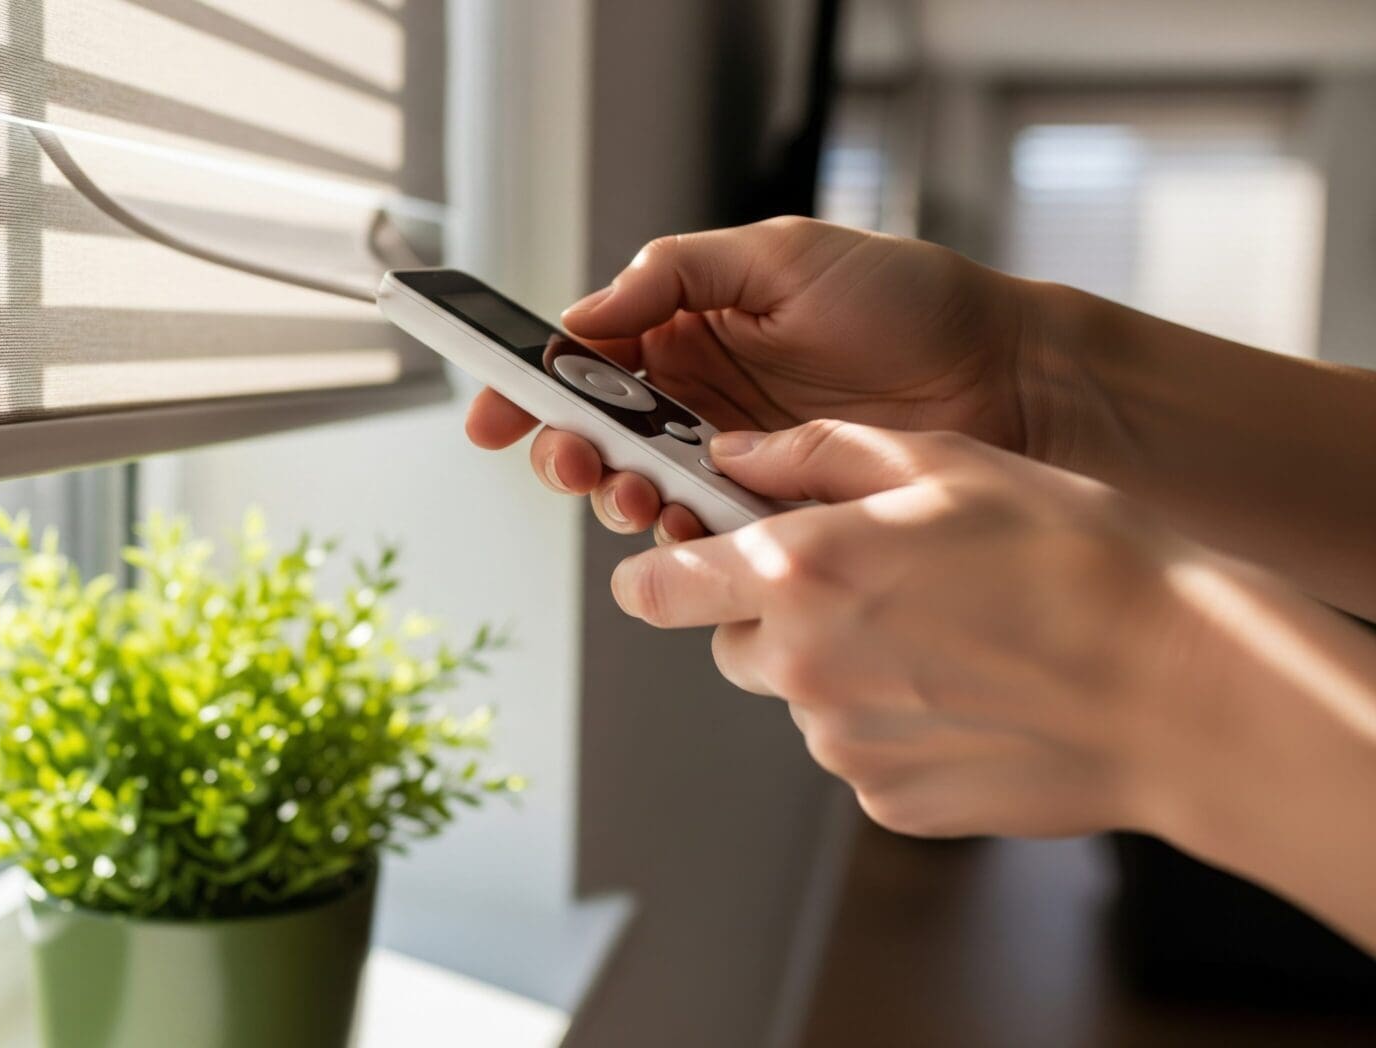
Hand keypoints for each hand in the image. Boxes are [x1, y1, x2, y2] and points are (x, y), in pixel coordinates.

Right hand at [466, 218, 1046, 541]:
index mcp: (687, 329)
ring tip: (635, 495)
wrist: (1009, 375)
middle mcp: (699, 399)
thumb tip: (583, 315)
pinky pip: (708, 533)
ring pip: (643, 491)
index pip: (585, 360)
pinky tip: (688, 527)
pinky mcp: (775, 513)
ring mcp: (734, 461)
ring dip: (620, 498)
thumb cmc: (908, 300)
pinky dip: (685, 536)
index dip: (530, 387)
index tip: (493, 412)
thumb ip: (674, 274)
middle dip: (567, 453)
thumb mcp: (781, 256)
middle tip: (572, 461)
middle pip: (598, 436)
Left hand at [610, 419, 1214, 838]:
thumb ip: (817, 453)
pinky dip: (896, 726)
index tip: (680, 564)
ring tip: (950, 638)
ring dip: (844, 670)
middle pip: (734, 644)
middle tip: (875, 587)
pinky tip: (972, 693)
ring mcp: (841, 746)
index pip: (655, 588)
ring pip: (803, 699)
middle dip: (778, 616)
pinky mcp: (887, 802)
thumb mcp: (944, 462)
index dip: (661, 572)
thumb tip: (738, 453)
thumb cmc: (1074, 559)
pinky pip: (862, 753)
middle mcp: (800, 667)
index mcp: (798, 573)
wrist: (1175, 687)